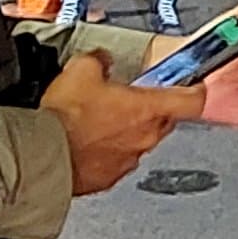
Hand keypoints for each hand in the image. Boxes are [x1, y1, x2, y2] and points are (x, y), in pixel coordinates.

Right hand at [39, 52, 204, 193]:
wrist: (42, 155)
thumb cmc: (65, 117)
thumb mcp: (81, 69)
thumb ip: (100, 60)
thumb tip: (101, 60)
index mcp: (148, 109)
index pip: (193, 101)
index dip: (195, 90)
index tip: (192, 86)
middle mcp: (145, 138)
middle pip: (166, 121)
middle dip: (153, 108)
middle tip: (133, 97)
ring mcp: (129, 161)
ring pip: (140, 141)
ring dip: (127, 130)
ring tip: (100, 120)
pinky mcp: (109, 178)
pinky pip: (117, 161)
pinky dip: (107, 151)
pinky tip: (87, 141)